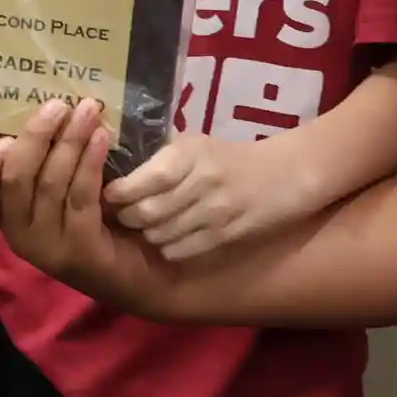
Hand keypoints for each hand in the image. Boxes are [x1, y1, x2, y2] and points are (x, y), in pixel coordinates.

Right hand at [0, 101, 173, 314]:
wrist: (146, 277)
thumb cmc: (105, 224)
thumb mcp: (66, 192)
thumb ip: (49, 163)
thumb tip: (51, 108)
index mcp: (8, 218)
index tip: (6, 136)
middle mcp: (19, 235)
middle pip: (14, 178)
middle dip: (36, 136)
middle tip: (59, 105)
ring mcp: (47, 247)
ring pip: (50, 183)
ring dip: (70, 141)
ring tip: (90, 111)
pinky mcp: (79, 251)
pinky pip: (80, 196)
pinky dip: (90, 161)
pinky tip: (103, 138)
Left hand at [107, 129, 318, 262]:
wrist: (288, 173)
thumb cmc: (231, 158)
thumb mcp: (196, 146)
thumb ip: (161, 161)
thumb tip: (115, 174)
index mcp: (189, 153)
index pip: (144, 180)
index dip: (119, 194)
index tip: (109, 196)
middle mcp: (202, 181)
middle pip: (148, 212)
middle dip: (126, 219)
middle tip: (120, 218)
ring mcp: (216, 210)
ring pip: (162, 234)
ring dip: (146, 236)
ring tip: (142, 230)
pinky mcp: (228, 234)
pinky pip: (184, 250)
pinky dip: (167, 249)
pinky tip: (166, 242)